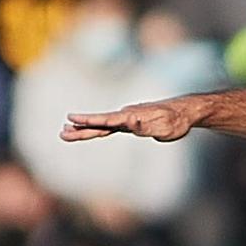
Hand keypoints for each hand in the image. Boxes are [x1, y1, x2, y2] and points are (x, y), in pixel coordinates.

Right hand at [61, 97, 197, 142]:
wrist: (183, 113)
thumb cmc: (175, 122)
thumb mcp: (163, 127)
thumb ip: (145, 126)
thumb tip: (131, 122)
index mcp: (130, 117)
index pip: (105, 120)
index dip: (89, 120)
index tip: (72, 119)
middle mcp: (125, 116)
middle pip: (99, 123)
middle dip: (80, 128)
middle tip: (61, 133)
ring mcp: (126, 119)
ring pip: (102, 125)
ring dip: (84, 129)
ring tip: (65, 132)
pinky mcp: (130, 123)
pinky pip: (109, 127)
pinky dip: (97, 128)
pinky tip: (88, 129)